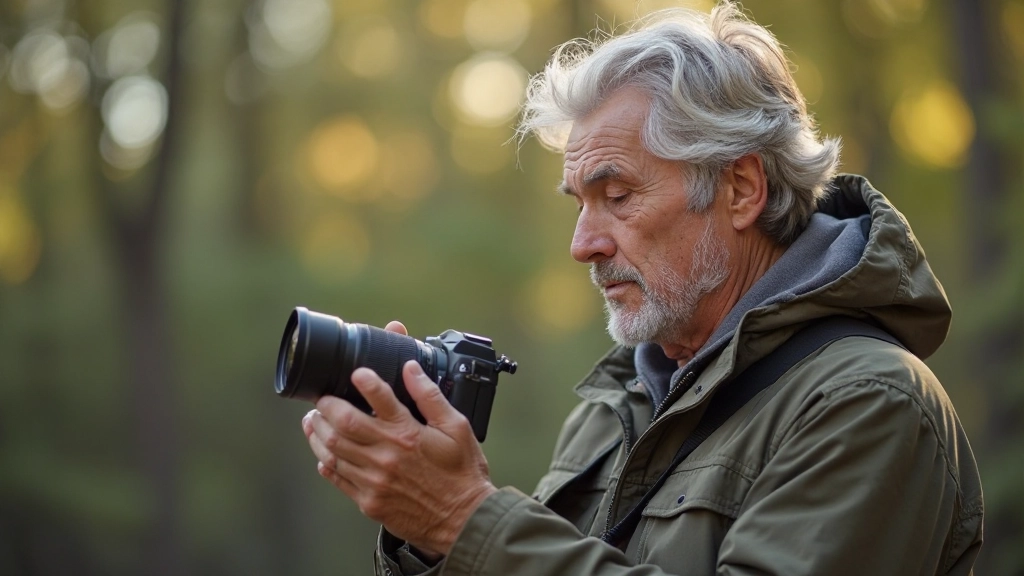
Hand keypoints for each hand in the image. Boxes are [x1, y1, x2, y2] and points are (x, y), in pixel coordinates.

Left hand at [302, 320, 497, 556]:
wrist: (464, 520)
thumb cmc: (462, 474)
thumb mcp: (456, 428)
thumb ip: (430, 397)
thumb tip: (411, 370)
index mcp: (408, 434)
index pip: (378, 398)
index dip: (363, 381)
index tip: (356, 373)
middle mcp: (386, 455)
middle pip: (342, 424)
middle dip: (327, 407)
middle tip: (323, 400)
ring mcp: (374, 480)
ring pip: (333, 451)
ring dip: (318, 432)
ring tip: (314, 421)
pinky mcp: (369, 501)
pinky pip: (338, 479)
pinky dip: (325, 463)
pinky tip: (323, 454)